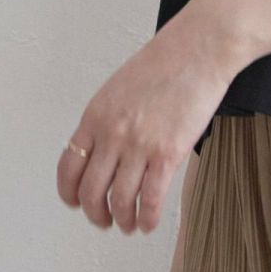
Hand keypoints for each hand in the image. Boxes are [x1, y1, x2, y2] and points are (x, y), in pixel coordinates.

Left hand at [56, 0, 245, 234]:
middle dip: (96, 214)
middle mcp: (112, 133)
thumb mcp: (122, 85)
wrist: (201, 46)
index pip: (68, 167)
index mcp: (96, 114)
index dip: (70, 194)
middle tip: (104, 220)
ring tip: (129, 225)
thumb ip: (109, 117)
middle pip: (91, 192)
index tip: (76, 203)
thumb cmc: (169, 58)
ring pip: (120, 201)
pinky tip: (149, 223)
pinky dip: (147, 219)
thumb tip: (106, 148)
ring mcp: (139, 145)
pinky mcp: (168, 153)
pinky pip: (150, 200)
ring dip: (123, 220)